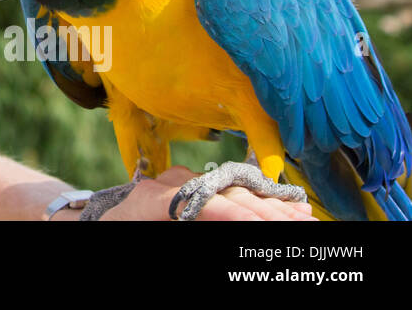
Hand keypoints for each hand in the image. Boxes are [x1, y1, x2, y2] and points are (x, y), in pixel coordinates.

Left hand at [96, 166, 317, 220]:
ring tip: (305, 218)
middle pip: (222, 193)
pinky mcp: (190, 183)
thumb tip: (229, 217)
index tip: (262, 225)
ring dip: (271, 205)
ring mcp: (180, 180)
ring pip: (231, 189)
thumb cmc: (126, 228)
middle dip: (264, 211)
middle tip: (302, 225)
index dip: (231, 213)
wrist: (106, 221)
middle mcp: (168, 184)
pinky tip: (289, 208)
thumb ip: (185, 224)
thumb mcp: (148, 232)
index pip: (198, 203)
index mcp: (150, 201)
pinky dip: (259, 200)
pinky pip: (228, 189)